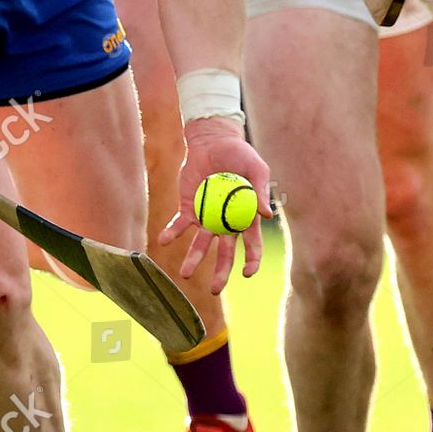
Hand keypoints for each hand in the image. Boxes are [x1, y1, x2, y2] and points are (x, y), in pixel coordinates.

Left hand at [159, 118, 272, 294]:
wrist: (213, 140)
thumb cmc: (240, 154)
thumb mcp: (256, 169)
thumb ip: (262, 190)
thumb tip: (267, 215)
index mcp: (245, 216)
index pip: (251, 244)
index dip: (251, 260)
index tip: (248, 273)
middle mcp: (225, 221)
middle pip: (224, 252)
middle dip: (221, 273)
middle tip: (215, 291)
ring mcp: (206, 216)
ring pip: (200, 243)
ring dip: (193, 259)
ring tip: (186, 274)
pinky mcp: (189, 207)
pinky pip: (180, 224)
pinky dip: (172, 232)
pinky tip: (165, 241)